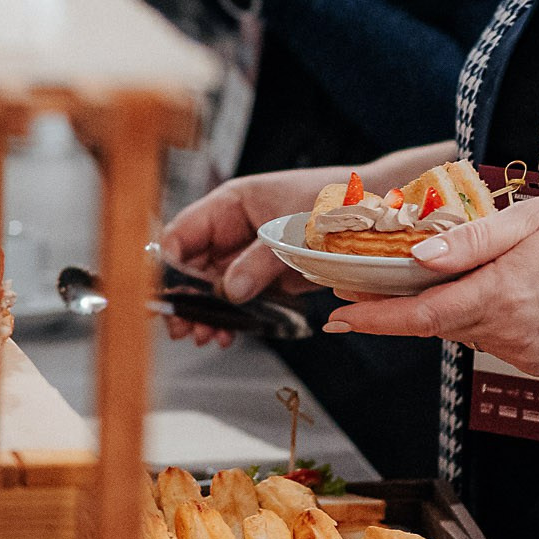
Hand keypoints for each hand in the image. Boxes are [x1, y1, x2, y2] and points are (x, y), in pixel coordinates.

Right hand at [158, 167, 341, 341]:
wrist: (375, 214)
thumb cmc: (334, 203)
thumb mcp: (294, 229)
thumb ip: (259, 260)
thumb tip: (228, 292)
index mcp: (232, 204)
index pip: (184, 232)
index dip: (167, 263)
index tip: (164, 295)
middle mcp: (233, 229)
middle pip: (191, 265)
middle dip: (184, 298)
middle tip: (179, 327)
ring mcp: (247, 254)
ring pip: (210, 286)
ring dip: (203, 313)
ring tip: (201, 336)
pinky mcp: (265, 275)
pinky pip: (237, 298)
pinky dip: (228, 317)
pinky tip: (226, 334)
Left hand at [322, 194, 538, 375]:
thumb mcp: (528, 219)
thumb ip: (470, 241)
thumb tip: (420, 256)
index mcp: (502, 295)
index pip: (420, 315)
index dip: (374, 317)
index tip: (338, 315)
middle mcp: (511, 333)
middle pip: (436, 323)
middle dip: (399, 306)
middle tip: (366, 284)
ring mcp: (525, 352)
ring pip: (463, 331)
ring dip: (444, 308)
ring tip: (443, 276)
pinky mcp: (538, 360)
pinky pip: (491, 339)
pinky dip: (480, 317)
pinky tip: (495, 291)